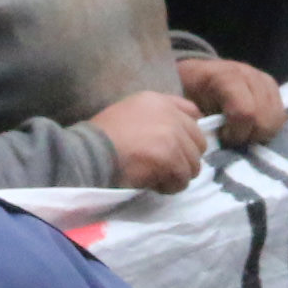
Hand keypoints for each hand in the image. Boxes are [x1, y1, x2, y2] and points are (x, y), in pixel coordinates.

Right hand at [90, 90, 209, 192]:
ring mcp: (172, 135)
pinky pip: (182, 180)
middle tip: (164, 168)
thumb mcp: (128, 114)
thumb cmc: (101, 138)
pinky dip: (169, 187)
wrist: (89, 153)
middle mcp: (170, 114)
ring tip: (156, 178)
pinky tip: (152, 184)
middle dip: (184, 158)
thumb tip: (177, 138)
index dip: (188, 134)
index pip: (193, 113)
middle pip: (198, 142)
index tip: (176, 148)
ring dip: (176, 175)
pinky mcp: (170, 158)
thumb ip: (154, 118)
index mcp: (158, 100)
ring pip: (193, 164)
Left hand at [179, 56, 286, 147]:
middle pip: (265, 120)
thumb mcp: (189, 108)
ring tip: (242, 130)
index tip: (223, 137)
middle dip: (249, 135)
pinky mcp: (274, 87)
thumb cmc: (191, 93)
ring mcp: (264, 80)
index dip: (236, 134)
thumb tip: (218, 144)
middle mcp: (250, 75)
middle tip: (233, 136)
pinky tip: (252, 125)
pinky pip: (281, 116)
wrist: (199, 75)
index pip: (245, 113)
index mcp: (226, 77)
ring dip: (260, 132)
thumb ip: (204, 125)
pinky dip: (268, 126)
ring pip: (276, 119)